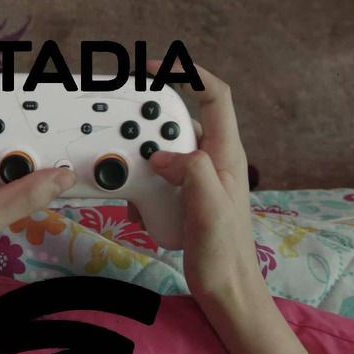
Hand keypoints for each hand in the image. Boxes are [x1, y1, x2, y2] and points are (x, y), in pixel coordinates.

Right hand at [145, 60, 256, 298]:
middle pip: (177, 121)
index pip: (215, 97)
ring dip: (140, 163)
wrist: (224, 288)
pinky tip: (139, 208)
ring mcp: (196, 179)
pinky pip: (154, 178)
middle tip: (128, 136)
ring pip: (161, 151)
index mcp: (225, 154)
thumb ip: (191, 171)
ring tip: (131, 182)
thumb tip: (161, 156)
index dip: (191, 71)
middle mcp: (211, 160)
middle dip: (150, 126)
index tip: (158, 65)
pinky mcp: (181, 196)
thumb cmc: (225, 252)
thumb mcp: (210, 207)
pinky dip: (139, 187)